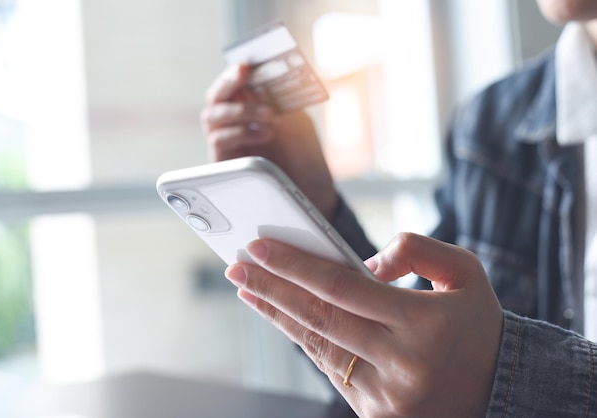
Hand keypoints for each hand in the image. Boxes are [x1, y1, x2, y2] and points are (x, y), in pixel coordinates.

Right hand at [200, 64, 337, 218]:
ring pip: (211, 116)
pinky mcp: (224, 163)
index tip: (244, 63)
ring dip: (239, 111)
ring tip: (269, 116)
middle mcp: (235, 123)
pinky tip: (265, 133)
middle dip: (228, 83)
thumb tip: (262, 87)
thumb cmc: (304, 155)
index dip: (235, 72)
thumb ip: (280, 104)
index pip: (234, 84)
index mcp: (251, 108)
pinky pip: (218, 140)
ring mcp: (228, 142)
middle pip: (216, 97)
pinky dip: (240, 132)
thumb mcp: (298, 123)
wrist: (311, 192)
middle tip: (244, 75)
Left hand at [224, 232, 502, 417]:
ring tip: (248, 289)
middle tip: (238, 265)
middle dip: (272, 288)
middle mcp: (402, 364)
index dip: (296, 266)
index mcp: (424, 324)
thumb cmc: (478, 326)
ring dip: (278, 315)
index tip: (261, 246)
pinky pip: (330, 369)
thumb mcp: (466, 274)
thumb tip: (364, 263)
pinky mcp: (376, 414)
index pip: (342, 288)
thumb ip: (417, 251)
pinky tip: (283, 318)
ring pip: (317, 347)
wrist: (500, 391)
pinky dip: (303, 340)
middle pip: (319, 318)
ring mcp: (387, 395)